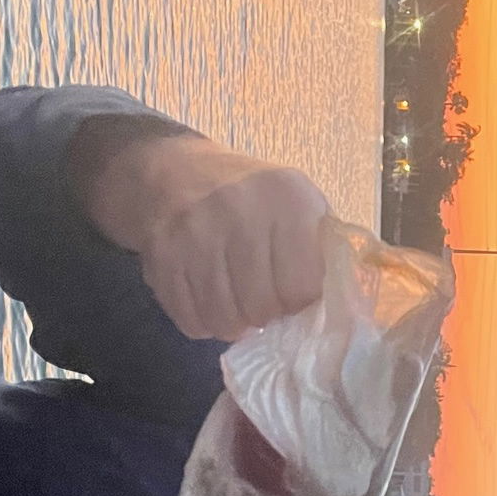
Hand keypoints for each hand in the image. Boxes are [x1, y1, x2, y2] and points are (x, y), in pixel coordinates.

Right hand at [79, 128, 329, 341]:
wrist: (177, 173)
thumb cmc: (252, 199)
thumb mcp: (299, 206)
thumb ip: (321, 252)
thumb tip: (334, 312)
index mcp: (285, 198)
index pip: (302, 289)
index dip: (299, 303)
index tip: (292, 295)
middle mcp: (238, 210)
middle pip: (261, 308)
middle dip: (265, 315)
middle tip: (262, 301)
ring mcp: (194, 234)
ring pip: (224, 321)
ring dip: (233, 322)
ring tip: (236, 302)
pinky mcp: (162, 257)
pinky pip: (191, 320)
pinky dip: (203, 321)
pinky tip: (208, 299)